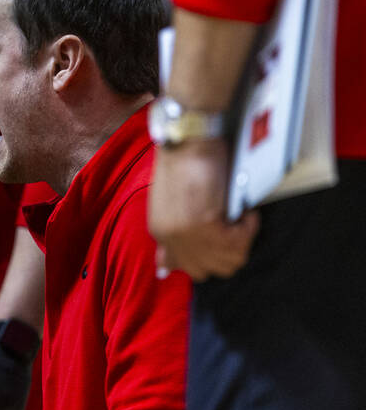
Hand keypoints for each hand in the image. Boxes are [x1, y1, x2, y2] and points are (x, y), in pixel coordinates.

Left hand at [149, 138, 259, 280]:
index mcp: (159, 232)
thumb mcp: (170, 203)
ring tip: (240, 219)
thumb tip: (170, 263)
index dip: (210, 257)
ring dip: (241, 242)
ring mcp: (186, 233)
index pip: (184, 267)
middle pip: (207, 271)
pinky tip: (247, 213)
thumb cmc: (184, 163)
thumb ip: (174, 230)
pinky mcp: (204, 223)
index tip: (224, 239)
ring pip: (227, 262)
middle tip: (235, 228)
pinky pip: (238, 242)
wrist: (187, 139)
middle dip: (228, 253)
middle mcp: (170, 238)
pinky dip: (249, 229)